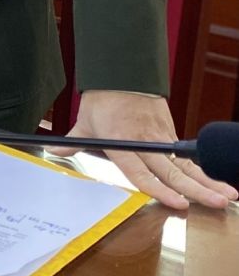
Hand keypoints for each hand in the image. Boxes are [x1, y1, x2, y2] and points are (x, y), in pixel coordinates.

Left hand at [49, 89, 236, 209]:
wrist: (121, 72)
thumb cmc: (102, 99)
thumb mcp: (84, 121)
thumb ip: (73, 141)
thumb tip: (53, 149)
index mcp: (122, 143)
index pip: (141, 172)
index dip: (160, 189)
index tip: (179, 203)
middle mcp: (145, 142)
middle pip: (173, 171)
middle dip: (196, 189)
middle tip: (216, 203)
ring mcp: (160, 137)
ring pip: (185, 164)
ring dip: (207, 180)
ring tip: (227, 195)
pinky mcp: (170, 131)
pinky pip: (186, 154)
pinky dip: (202, 169)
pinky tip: (217, 182)